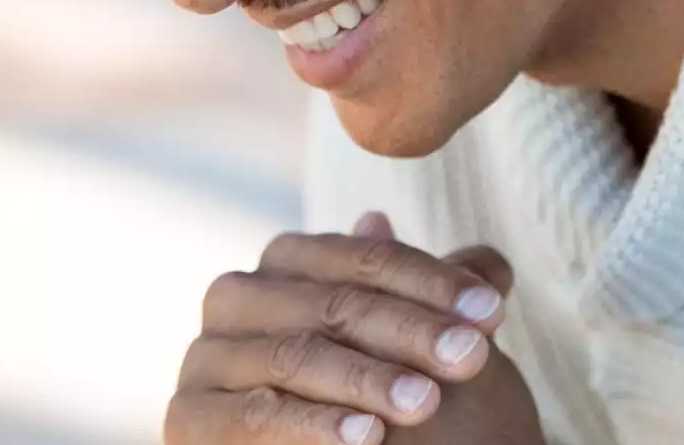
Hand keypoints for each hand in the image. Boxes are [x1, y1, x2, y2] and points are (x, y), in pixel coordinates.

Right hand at [164, 211, 541, 444]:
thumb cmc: (390, 414)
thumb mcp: (421, 351)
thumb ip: (438, 301)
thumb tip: (480, 256)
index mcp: (286, 262)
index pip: (365, 259)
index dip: (434, 282)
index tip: (494, 312)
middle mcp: (236, 296)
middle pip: (331, 302)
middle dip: (409, 330)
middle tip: (472, 357)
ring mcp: (206, 355)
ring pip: (294, 355)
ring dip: (365, 379)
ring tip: (425, 402)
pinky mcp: (189, 418)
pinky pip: (252, 417)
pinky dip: (311, 427)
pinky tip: (367, 438)